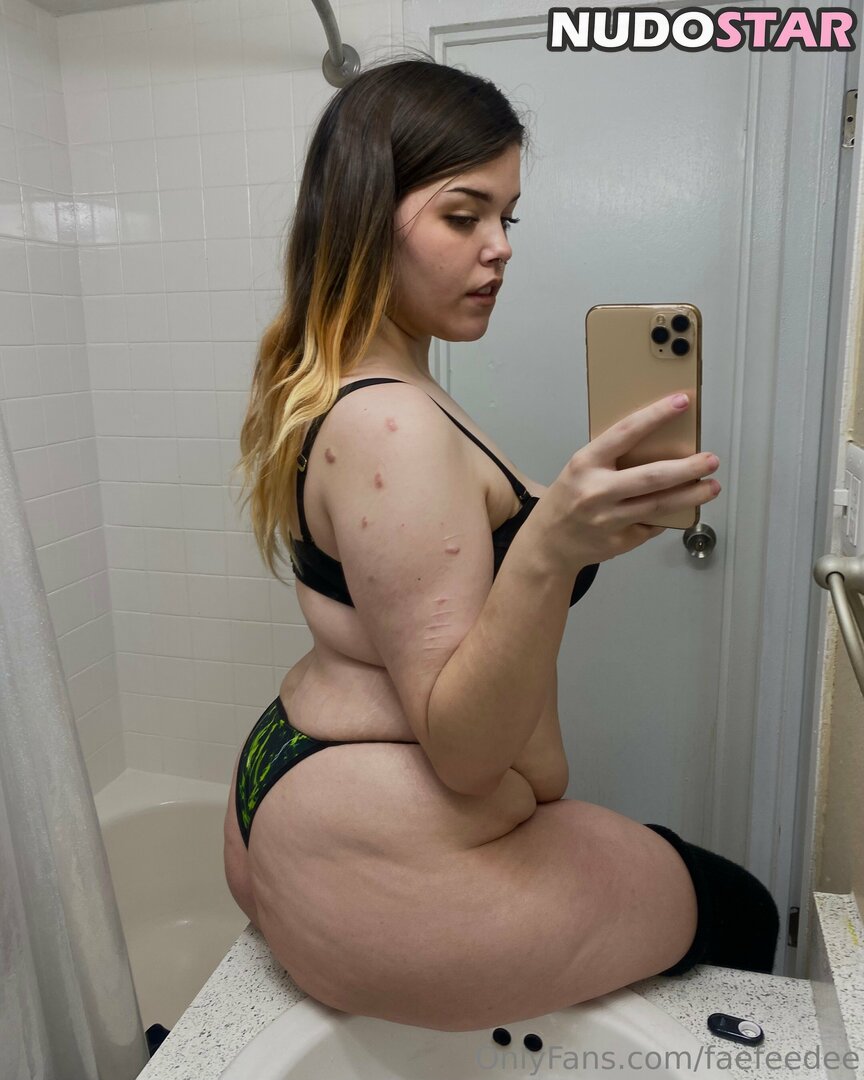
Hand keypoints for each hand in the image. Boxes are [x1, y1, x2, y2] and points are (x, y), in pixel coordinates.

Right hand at [540, 393, 719, 572]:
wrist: (549, 543)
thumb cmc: (569, 498)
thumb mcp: (581, 469)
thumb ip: (612, 458)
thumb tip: (660, 445)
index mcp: (585, 464)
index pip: (626, 433)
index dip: (656, 416)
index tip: (681, 402)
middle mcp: (596, 492)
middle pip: (652, 477)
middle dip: (688, 468)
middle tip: (711, 460)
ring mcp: (609, 520)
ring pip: (659, 505)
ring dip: (691, 495)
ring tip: (712, 487)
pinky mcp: (620, 541)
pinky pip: (651, 525)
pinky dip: (666, 517)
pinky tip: (676, 510)